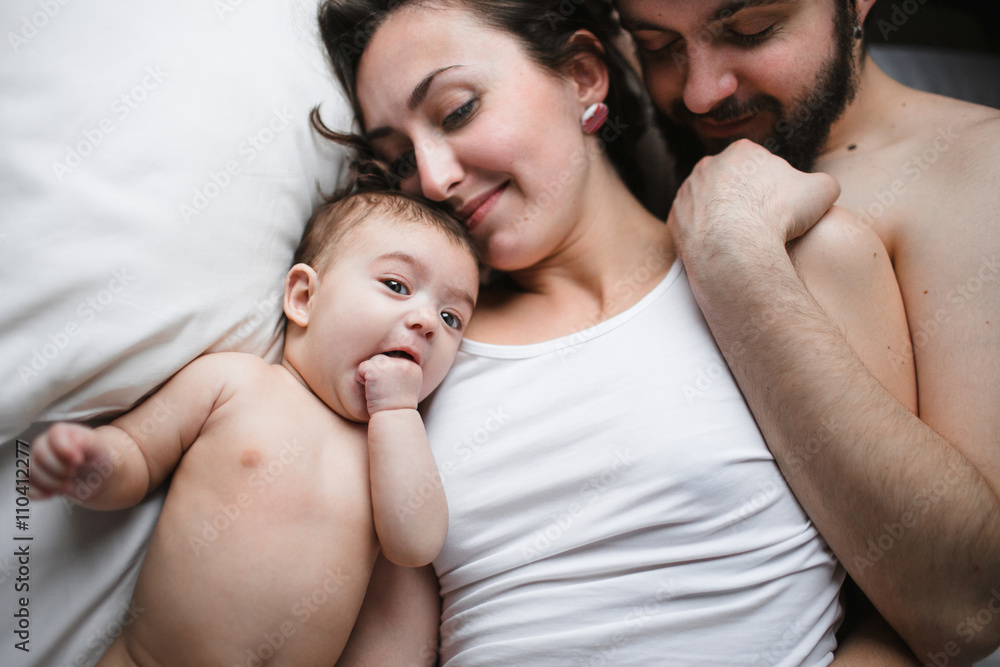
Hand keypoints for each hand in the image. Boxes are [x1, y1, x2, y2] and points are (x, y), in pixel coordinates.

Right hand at [29, 423, 112, 499]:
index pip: (55, 435)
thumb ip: (88, 442)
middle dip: (58, 468)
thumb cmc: (97, 458)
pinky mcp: (32, 479)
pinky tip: (54, 494)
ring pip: (31, 472)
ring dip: (51, 483)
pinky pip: (26, 487)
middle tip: (73, 474)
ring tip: (69, 485)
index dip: (65, 449)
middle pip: (40, 454)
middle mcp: (44, 444)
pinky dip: (39, 493)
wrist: (96, 475)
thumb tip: (75, 442)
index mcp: (61, 432)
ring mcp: (36, 462)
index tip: (78, 461)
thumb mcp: (99, 448)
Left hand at [357, 354, 422, 415]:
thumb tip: (393, 360)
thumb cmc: (397, 407)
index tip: (391, 390)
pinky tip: (370, 391)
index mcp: (413, 367)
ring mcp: (389, 365)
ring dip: (370, 375)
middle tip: (383, 391)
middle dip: (378, 373)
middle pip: (383, 359)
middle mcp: (403, 363)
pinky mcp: (375, 370)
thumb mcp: (408, 387)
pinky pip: (362, 368)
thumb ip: (403, 372)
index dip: (388, 375)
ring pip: (372, 361)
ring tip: (377, 391)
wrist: (392, 419)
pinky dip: (360, 379)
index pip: (394, 360)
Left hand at [667, 139, 840, 269]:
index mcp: (742, 151)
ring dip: (721, 216)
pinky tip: (720, 246)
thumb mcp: (822, 191)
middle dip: (743, 199)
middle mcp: (708, 165)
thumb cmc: (780, 215)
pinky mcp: (674, 218)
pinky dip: (704, 234)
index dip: (772, 187)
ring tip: (740, 238)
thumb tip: (819, 187)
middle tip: (759, 224)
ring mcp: (687, 191)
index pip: (758, 165)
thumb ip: (822, 182)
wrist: (737, 249)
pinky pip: (691, 224)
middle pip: (730, 182)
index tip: (778, 207)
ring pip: (708, 202)